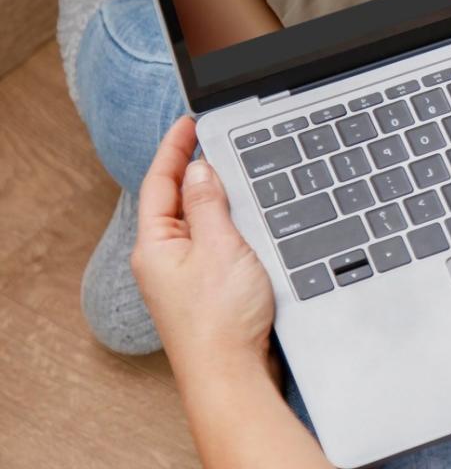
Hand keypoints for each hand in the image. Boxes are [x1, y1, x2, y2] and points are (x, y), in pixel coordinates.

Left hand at [132, 117, 274, 382]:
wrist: (233, 374)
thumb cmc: (222, 319)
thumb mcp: (219, 246)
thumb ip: (207, 203)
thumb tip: (198, 168)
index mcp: (156, 245)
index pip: (161, 181)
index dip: (175, 147)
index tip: (190, 121)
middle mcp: (165, 259)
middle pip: (176, 199)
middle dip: (194, 166)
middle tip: (215, 135)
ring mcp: (187, 275)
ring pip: (199, 220)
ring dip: (215, 194)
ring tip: (236, 167)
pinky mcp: (210, 288)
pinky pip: (215, 241)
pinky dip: (229, 221)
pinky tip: (249, 216)